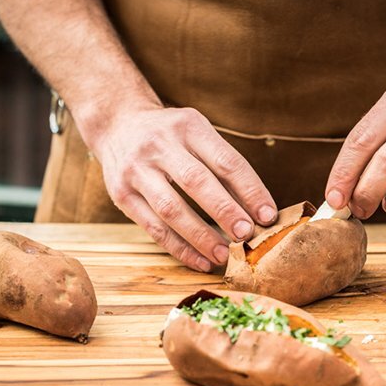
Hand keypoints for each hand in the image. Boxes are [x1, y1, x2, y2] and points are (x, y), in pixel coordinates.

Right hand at [88, 106, 276, 271]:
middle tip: (246, 235)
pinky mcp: (121, 195)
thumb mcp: (198, 135)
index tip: (268, 215)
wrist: (117, 124)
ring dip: (200, 236)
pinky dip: (179, 248)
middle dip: (225, 212)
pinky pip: (153, 228)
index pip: (225, 161)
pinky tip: (200, 261)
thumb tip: (259, 210)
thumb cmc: (171, 136)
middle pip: (196, 182)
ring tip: (223, 255)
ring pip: (171, 209)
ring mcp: (136, 170)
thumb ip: (224, 167)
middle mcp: (160, 145)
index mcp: (188, 126)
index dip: (250, 190)